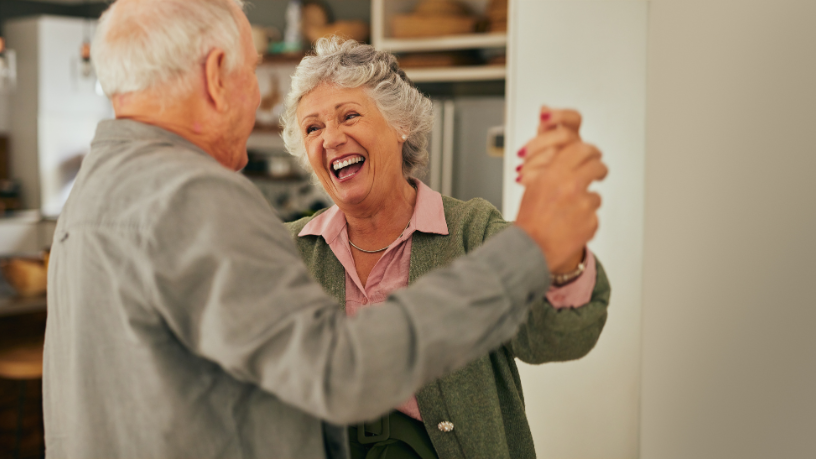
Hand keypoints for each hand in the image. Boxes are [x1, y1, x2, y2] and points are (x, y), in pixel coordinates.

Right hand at [514, 107, 606, 273]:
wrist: (530, 249)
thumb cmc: (529, 221)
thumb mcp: (534, 188)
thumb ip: (552, 172)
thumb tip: (568, 162)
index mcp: (554, 174)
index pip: (581, 149)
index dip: (590, 150)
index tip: (594, 154)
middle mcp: (571, 186)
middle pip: (597, 167)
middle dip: (600, 170)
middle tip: (599, 173)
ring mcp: (583, 205)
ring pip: (595, 196)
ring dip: (587, 202)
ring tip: (568, 214)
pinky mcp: (591, 222)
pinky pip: (593, 216)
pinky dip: (585, 221)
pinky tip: (570, 227)